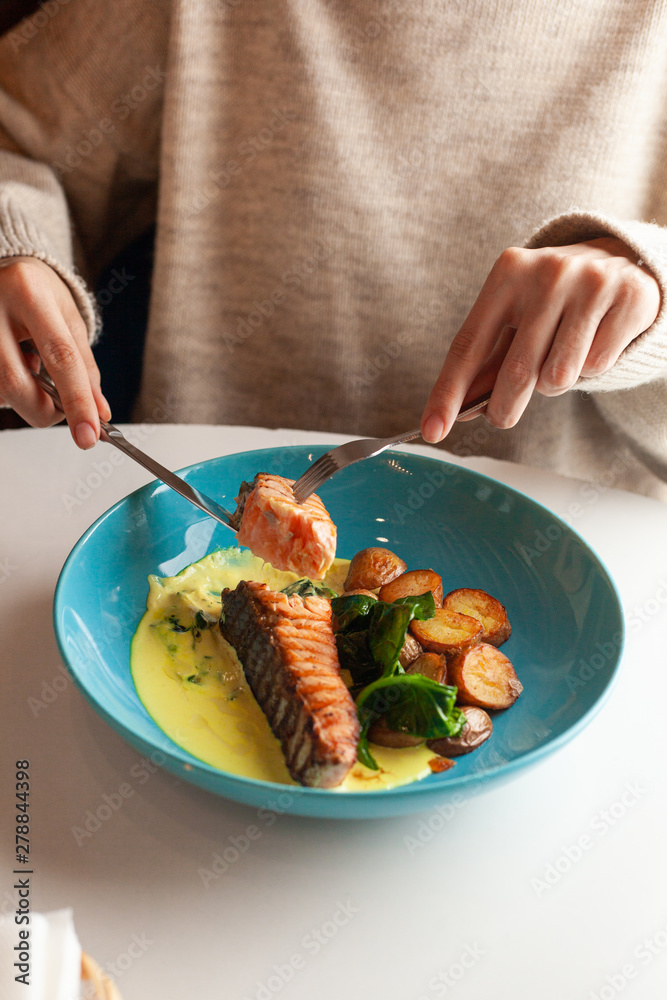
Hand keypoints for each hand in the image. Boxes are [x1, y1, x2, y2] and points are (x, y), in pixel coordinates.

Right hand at [0, 257, 109, 446]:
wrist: (7, 269)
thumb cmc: (39, 293)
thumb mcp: (70, 321)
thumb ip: (85, 368)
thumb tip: (99, 412)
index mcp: (29, 293)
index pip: (59, 357)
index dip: (77, 402)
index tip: (89, 435)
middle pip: (15, 382)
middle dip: (43, 411)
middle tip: (60, 412)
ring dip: (23, 397)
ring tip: (30, 367)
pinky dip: (8, 389)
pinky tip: (14, 364)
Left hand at [420, 237, 660, 441]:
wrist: (621, 260)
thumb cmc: (553, 299)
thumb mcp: (515, 316)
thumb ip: (489, 360)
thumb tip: (462, 408)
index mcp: (507, 273)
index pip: (468, 345)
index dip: (448, 393)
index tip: (433, 430)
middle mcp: (547, 272)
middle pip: (516, 371)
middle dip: (504, 408)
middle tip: (501, 418)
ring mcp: (590, 283)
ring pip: (559, 376)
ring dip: (554, 385)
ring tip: (560, 360)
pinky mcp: (628, 297)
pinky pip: (596, 367)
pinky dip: (590, 369)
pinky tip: (594, 342)